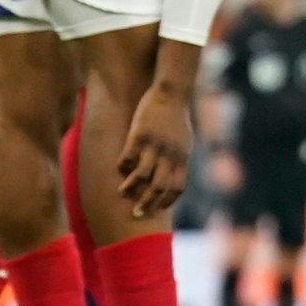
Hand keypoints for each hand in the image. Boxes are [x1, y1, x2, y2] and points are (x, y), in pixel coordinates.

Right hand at [115, 86, 193, 218]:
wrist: (171, 92)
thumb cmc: (177, 118)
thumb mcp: (186, 141)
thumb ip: (179, 160)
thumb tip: (172, 178)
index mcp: (182, 157)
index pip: (177, 188)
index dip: (167, 201)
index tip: (157, 209)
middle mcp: (169, 154)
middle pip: (158, 187)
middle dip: (146, 203)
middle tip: (136, 213)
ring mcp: (154, 144)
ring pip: (141, 175)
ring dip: (131, 187)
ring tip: (122, 192)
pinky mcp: (139, 134)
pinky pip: (128, 157)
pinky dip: (123, 166)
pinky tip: (120, 168)